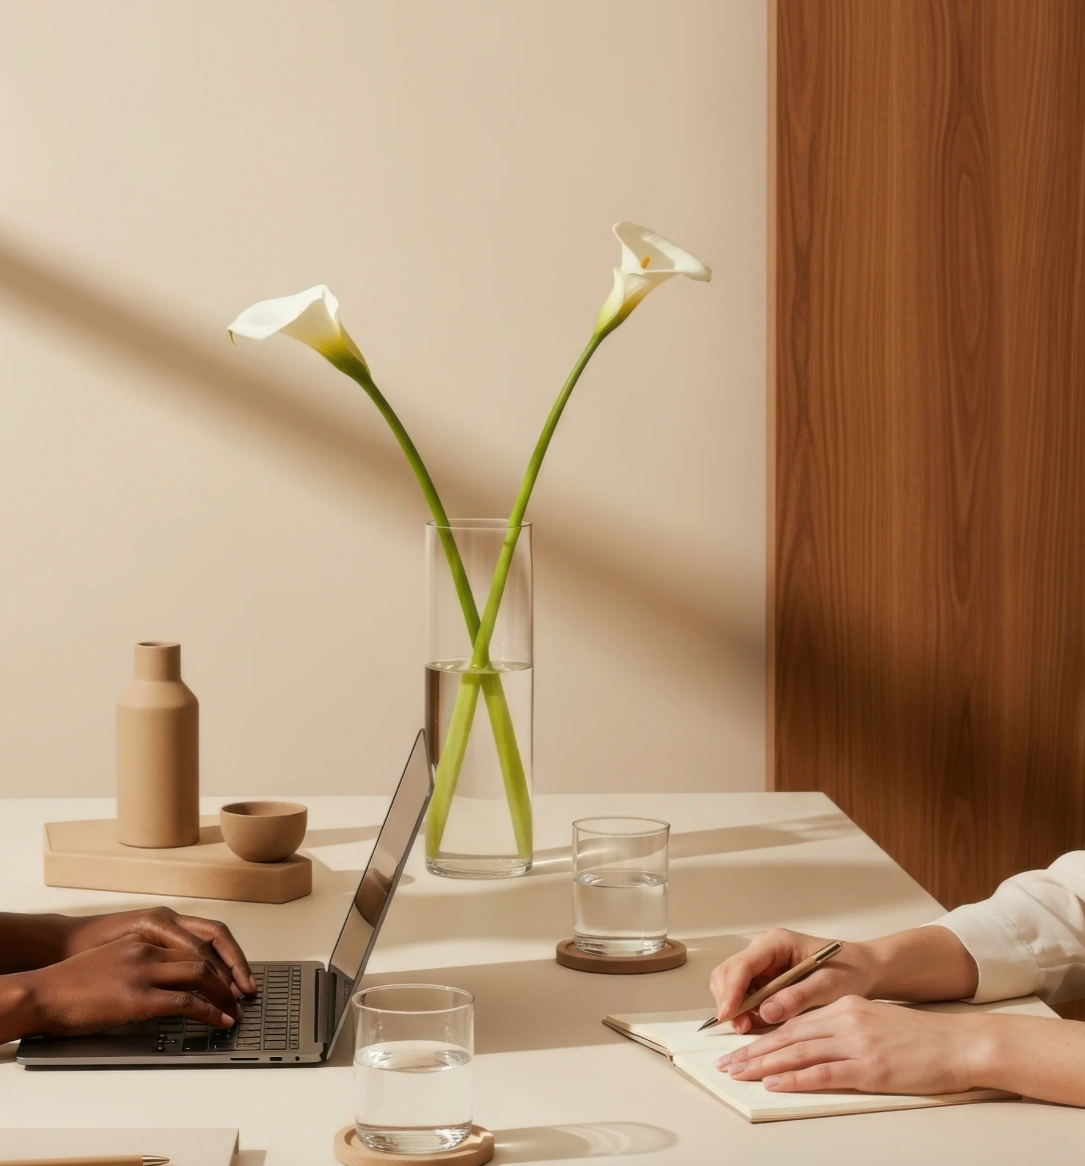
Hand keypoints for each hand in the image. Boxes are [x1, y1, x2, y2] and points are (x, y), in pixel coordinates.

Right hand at [18, 935, 243, 1037]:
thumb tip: (166, 980)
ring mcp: (144, 971)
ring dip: (224, 993)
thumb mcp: (114, 958)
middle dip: (229, 976)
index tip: (233, 974)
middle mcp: (149, 948)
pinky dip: (210, 1012)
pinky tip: (220, 1020)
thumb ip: (142, 961)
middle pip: (204, 956)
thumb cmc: (71, 982)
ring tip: (235, 1009)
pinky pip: (187, 1002)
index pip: (196, 941)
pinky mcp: (139, 998)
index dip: (220, 959)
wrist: (42, 993)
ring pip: (201, 975)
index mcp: (144, 936)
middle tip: (242, 993)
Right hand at [709, 929, 871, 1032]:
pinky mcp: (765, 978)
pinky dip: (743, 1010)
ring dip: (734, 1007)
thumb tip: (765, 1012)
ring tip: (747, 1028)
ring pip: (731, 984)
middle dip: (728, 1000)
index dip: (731, 990)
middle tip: (739, 1027)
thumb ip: (796, 997)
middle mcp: (763, 950)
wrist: (862, 969)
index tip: (729, 1015)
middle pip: (728, 972)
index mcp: (776, 943)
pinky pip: (743, 994)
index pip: (742, 965)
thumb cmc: (848, 971)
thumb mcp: (827, 986)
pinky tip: (754, 1023)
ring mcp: (762, 964)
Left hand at [715, 996, 982, 1094]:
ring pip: (798, 1052)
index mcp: (845, 1008)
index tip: (740, 1046)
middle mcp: (845, 1021)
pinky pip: (823, 1073)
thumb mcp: (874, 1023)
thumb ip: (843, 1029)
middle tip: (726, 1062)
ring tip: (739, 1072)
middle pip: (788, 1036)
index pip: (793, 1022)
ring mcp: (856, 1044)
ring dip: (764, 1064)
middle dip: (753, 1050)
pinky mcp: (869, 1068)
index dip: (763, 1036)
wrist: (958, 1043)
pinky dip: (794, 1078)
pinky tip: (775, 1082)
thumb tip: (812, 1046)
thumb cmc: (921, 1039)